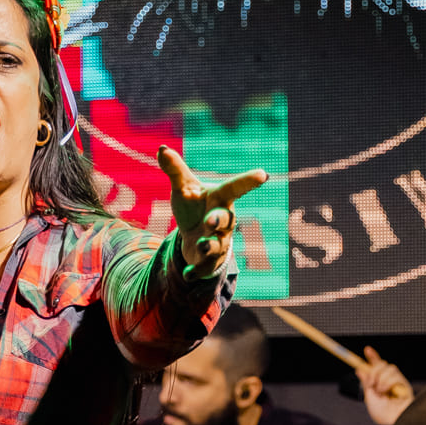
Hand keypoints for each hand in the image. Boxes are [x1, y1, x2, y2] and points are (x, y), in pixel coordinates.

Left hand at [157, 145, 267, 275]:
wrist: (194, 235)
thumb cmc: (194, 206)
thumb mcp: (184, 188)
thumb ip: (175, 170)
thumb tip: (161, 149)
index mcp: (220, 198)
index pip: (235, 187)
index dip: (248, 181)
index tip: (263, 174)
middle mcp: (224, 220)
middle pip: (227, 219)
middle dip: (219, 219)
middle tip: (210, 219)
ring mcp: (218, 241)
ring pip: (218, 244)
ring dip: (210, 245)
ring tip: (201, 244)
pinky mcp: (209, 260)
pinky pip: (205, 267)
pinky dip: (195, 271)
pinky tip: (187, 276)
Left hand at [358, 345, 412, 424]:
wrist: (393, 421)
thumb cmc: (382, 414)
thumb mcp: (369, 397)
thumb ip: (366, 383)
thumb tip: (359, 370)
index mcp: (379, 384)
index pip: (377, 367)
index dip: (373, 357)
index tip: (367, 349)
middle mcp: (389, 381)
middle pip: (383, 364)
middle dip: (374, 370)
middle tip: (371, 382)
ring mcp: (398, 382)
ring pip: (389, 368)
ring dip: (381, 378)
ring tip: (380, 391)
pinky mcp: (405, 385)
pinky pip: (395, 375)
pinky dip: (388, 382)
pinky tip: (387, 392)